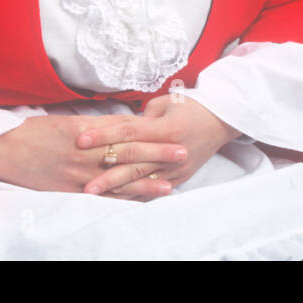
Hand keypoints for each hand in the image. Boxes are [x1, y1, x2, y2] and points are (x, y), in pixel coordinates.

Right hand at [0, 114, 188, 197]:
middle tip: (183, 152)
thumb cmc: (31, 132)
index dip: (150, 133)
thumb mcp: (64, 121)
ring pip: (118, 179)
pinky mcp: (68, 191)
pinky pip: (100, 197)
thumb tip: (119, 126)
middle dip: (157, 154)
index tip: (171, 130)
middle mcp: (84, 152)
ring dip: (146, 182)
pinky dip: (121, 199)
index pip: (123, 131)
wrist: (0, 149)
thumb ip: (92, 126)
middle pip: (128, 153)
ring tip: (170, 184)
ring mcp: (77, 174)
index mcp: (84, 130)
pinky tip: (137, 202)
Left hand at [76, 95, 241, 198]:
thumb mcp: (166, 103)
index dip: (104, 136)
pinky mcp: (179, 178)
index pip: (129, 133)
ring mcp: (176, 168)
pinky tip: (115, 199)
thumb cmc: (192, 107)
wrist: (221, 122)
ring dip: (116, 188)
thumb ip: (141, 118)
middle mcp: (171, 151)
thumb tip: (118, 128)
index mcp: (167, 129)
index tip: (81, 140)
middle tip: (83, 181)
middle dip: (106, 172)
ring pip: (141, 180)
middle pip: (133, 162)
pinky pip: (153, 188)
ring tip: (94, 193)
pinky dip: (134, 193)